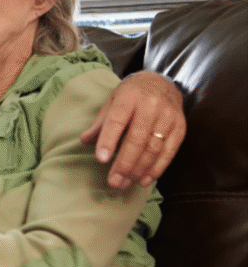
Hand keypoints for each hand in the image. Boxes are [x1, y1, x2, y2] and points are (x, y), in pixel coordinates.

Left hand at [81, 71, 185, 188]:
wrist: (162, 82)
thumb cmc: (131, 95)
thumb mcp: (112, 101)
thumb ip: (100, 123)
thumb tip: (85, 141)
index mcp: (129, 97)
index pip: (117, 121)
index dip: (109, 141)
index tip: (101, 159)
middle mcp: (150, 106)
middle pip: (137, 139)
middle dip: (124, 163)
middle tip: (113, 182)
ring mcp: (168, 117)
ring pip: (153, 148)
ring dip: (138, 170)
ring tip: (124, 184)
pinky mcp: (180, 127)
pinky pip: (169, 152)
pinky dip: (156, 169)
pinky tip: (143, 180)